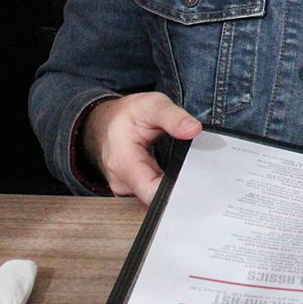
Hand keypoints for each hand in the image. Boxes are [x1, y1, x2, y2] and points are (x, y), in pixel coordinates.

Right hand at [82, 93, 202, 203]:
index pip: (153, 193)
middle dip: (179, 185)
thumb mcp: (151, 105)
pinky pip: (153, 194)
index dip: (178, 190)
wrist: (106, 122)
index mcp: (123, 162)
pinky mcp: (131, 191)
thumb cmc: (126, 115)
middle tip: (194, 166)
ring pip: (157, 197)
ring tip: (181, 165)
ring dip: (173, 185)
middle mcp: (121, 182)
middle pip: (158, 198)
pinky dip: (166, 184)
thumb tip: (193, 129)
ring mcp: (125, 189)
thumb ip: (173, 117)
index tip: (196, 177)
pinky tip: (172, 171)